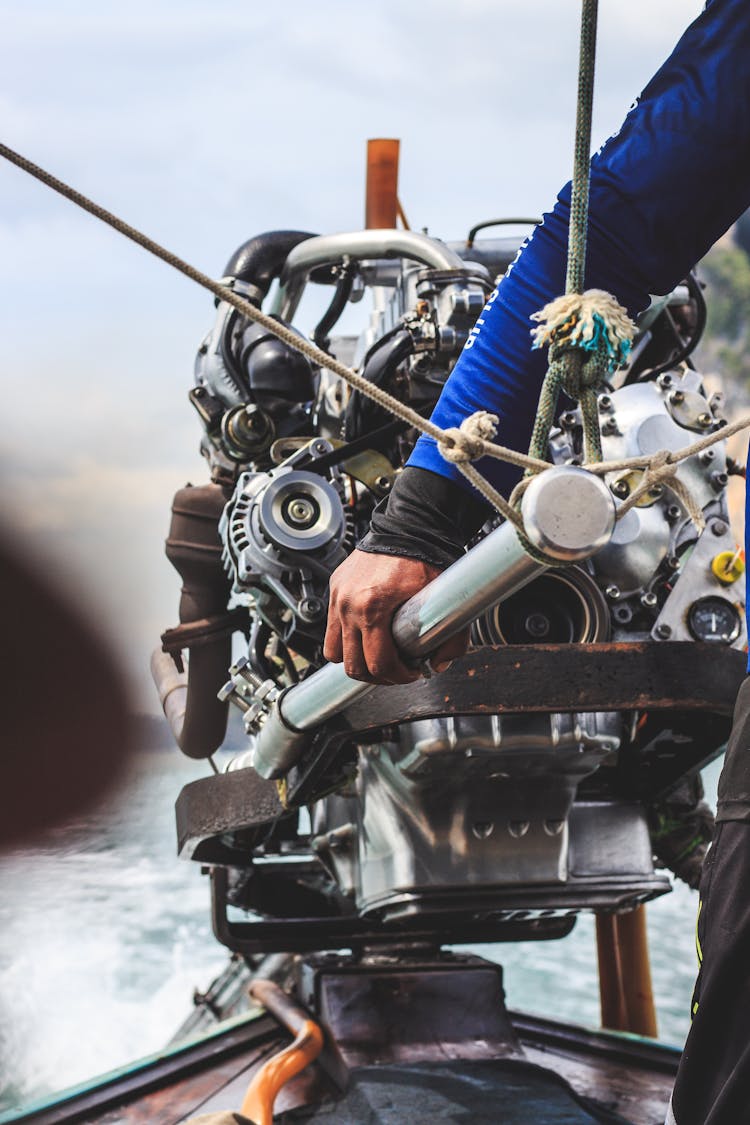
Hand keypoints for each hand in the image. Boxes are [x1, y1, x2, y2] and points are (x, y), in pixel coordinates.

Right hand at [323, 549, 468, 683]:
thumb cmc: (424, 558)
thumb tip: (439, 663)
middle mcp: (348, 604)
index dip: (398, 677)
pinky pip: (332, 629)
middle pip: (353, 666)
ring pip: (335, 652)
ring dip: (356, 660)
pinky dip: (347, 639)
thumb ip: (450, 638)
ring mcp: (337, 597)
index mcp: (372, 607)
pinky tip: (368, 635)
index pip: (378, 664)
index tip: (411, 672)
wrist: (409, 527)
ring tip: (377, 655)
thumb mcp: (441, 600)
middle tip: (395, 669)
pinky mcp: (335, 590)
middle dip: (377, 675)